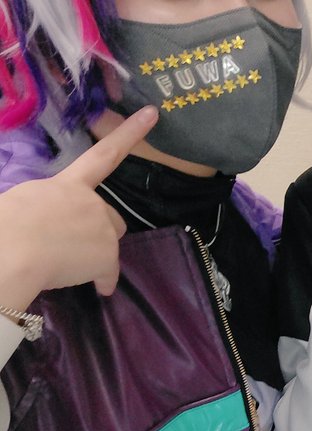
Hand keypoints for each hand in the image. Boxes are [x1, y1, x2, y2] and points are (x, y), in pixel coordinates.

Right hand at [0, 106, 157, 305]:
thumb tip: (45, 224)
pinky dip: (103, 281)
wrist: (11, 251)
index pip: (103, 155)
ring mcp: (102, 227)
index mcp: (66, 184)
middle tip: (68, 244)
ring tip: (64, 262)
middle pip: (109, 218)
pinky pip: (109, 272)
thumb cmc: (5, 226)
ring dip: (96, 253)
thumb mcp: (21, 203)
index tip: (152, 114)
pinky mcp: (107, 254)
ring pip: (109, 243)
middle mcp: (91, 202)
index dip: (129, 133)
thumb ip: (45, 206)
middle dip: (97, 231)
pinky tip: (98, 289)